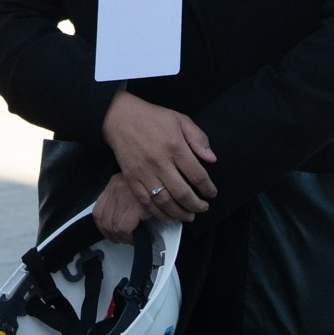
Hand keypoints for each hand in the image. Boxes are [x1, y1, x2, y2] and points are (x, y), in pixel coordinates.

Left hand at [92, 174, 152, 244]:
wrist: (171, 176)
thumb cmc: (156, 183)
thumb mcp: (134, 187)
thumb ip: (124, 200)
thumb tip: (118, 224)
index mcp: (114, 183)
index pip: (98, 211)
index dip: (103, 229)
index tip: (111, 235)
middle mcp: (116, 188)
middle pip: (105, 221)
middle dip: (114, 237)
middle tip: (126, 240)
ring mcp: (125, 196)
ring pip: (115, 227)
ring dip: (125, 238)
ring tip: (135, 239)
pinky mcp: (136, 205)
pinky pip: (125, 228)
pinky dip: (132, 238)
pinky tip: (144, 237)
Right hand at [99, 90, 216, 221]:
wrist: (120, 118)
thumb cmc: (153, 118)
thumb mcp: (180, 120)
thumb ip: (198, 138)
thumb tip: (211, 159)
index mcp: (175, 146)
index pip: (197, 174)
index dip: (208, 188)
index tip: (212, 193)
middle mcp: (160, 161)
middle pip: (182, 192)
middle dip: (196, 205)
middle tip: (203, 208)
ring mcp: (144, 172)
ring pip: (164, 201)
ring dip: (180, 213)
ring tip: (189, 216)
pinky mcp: (131, 179)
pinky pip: (146, 201)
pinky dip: (159, 213)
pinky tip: (169, 216)